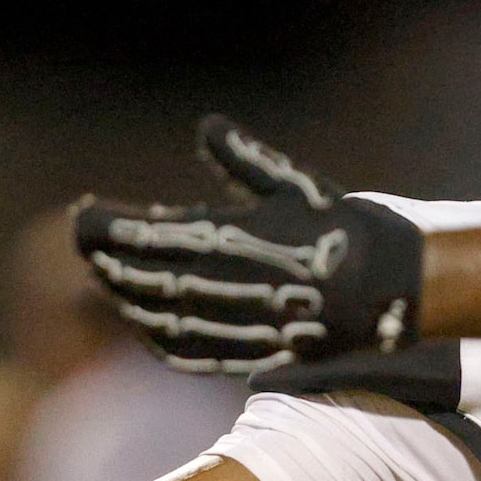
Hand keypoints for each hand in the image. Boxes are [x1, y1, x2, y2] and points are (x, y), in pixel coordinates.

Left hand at [73, 116, 423, 375]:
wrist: (395, 287)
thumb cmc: (342, 227)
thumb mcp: (294, 185)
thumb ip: (244, 160)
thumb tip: (209, 127)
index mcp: (234, 237)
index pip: (148, 234)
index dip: (108, 228)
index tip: (84, 216)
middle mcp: (230, 285)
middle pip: (145, 279)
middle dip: (109, 261)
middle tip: (87, 246)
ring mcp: (239, 325)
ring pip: (162, 319)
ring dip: (127, 301)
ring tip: (106, 282)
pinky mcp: (254, 353)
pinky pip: (193, 353)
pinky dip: (160, 341)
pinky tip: (144, 328)